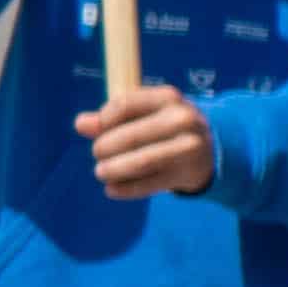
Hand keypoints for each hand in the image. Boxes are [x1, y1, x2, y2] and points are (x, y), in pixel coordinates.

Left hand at [79, 84, 216, 201]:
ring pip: (141, 162)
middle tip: (97, 154)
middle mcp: (183, 120)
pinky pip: (150, 184)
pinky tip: (111, 189)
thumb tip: (80, 124)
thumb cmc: (163, 127)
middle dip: (104, 148)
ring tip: (100, 172)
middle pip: (130, 136)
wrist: (207, 150)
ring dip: (113, 170)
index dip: (103, 120)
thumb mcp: (142, 114)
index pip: (123, 105)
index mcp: (168, 97)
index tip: (97, 130)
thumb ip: (109, 117)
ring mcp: (189, 147)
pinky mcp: (188, 173)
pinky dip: (125, 188)